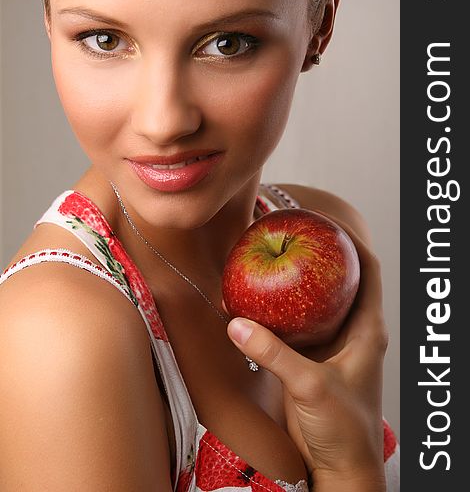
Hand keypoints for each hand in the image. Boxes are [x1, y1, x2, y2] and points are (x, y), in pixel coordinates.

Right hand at [226, 216, 387, 490]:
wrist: (339, 466)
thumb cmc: (345, 429)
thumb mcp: (312, 386)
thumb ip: (274, 355)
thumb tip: (237, 324)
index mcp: (367, 329)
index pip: (369, 271)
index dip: (352, 242)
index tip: (327, 221)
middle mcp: (350, 330)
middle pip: (338, 279)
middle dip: (317, 254)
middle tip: (291, 232)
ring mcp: (328, 344)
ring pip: (313, 300)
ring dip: (294, 280)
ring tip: (271, 256)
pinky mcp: (308, 359)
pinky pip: (291, 325)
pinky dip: (276, 309)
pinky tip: (254, 300)